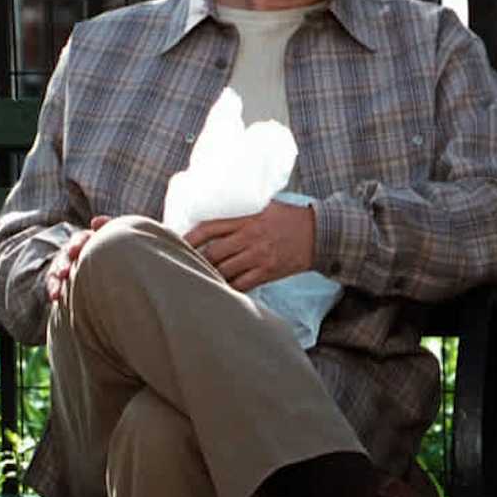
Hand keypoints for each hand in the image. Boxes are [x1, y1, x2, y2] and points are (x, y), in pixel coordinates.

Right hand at [47, 216, 111, 302]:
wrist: (112, 267)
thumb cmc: (116, 250)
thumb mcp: (115, 238)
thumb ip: (107, 228)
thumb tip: (96, 221)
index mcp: (89, 239)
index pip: (81, 238)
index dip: (77, 244)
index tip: (75, 252)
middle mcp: (75, 249)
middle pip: (66, 253)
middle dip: (63, 263)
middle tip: (64, 272)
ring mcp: (66, 262)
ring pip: (57, 268)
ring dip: (56, 278)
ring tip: (57, 290)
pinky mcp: (61, 276)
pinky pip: (55, 282)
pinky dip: (54, 288)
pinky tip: (54, 297)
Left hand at [183, 201, 314, 291]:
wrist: (319, 234)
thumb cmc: (291, 218)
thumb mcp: (266, 207)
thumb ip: (243, 213)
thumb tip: (218, 217)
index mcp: (247, 219)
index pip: (210, 228)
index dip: (190, 237)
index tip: (177, 242)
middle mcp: (250, 238)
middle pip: (213, 253)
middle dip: (197, 261)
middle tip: (185, 265)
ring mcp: (258, 257)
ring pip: (225, 271)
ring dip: (211, 275)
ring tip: (200, 278)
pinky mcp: (267, 272)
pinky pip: (241, 285)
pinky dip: (229, 288)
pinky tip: (221, 289)